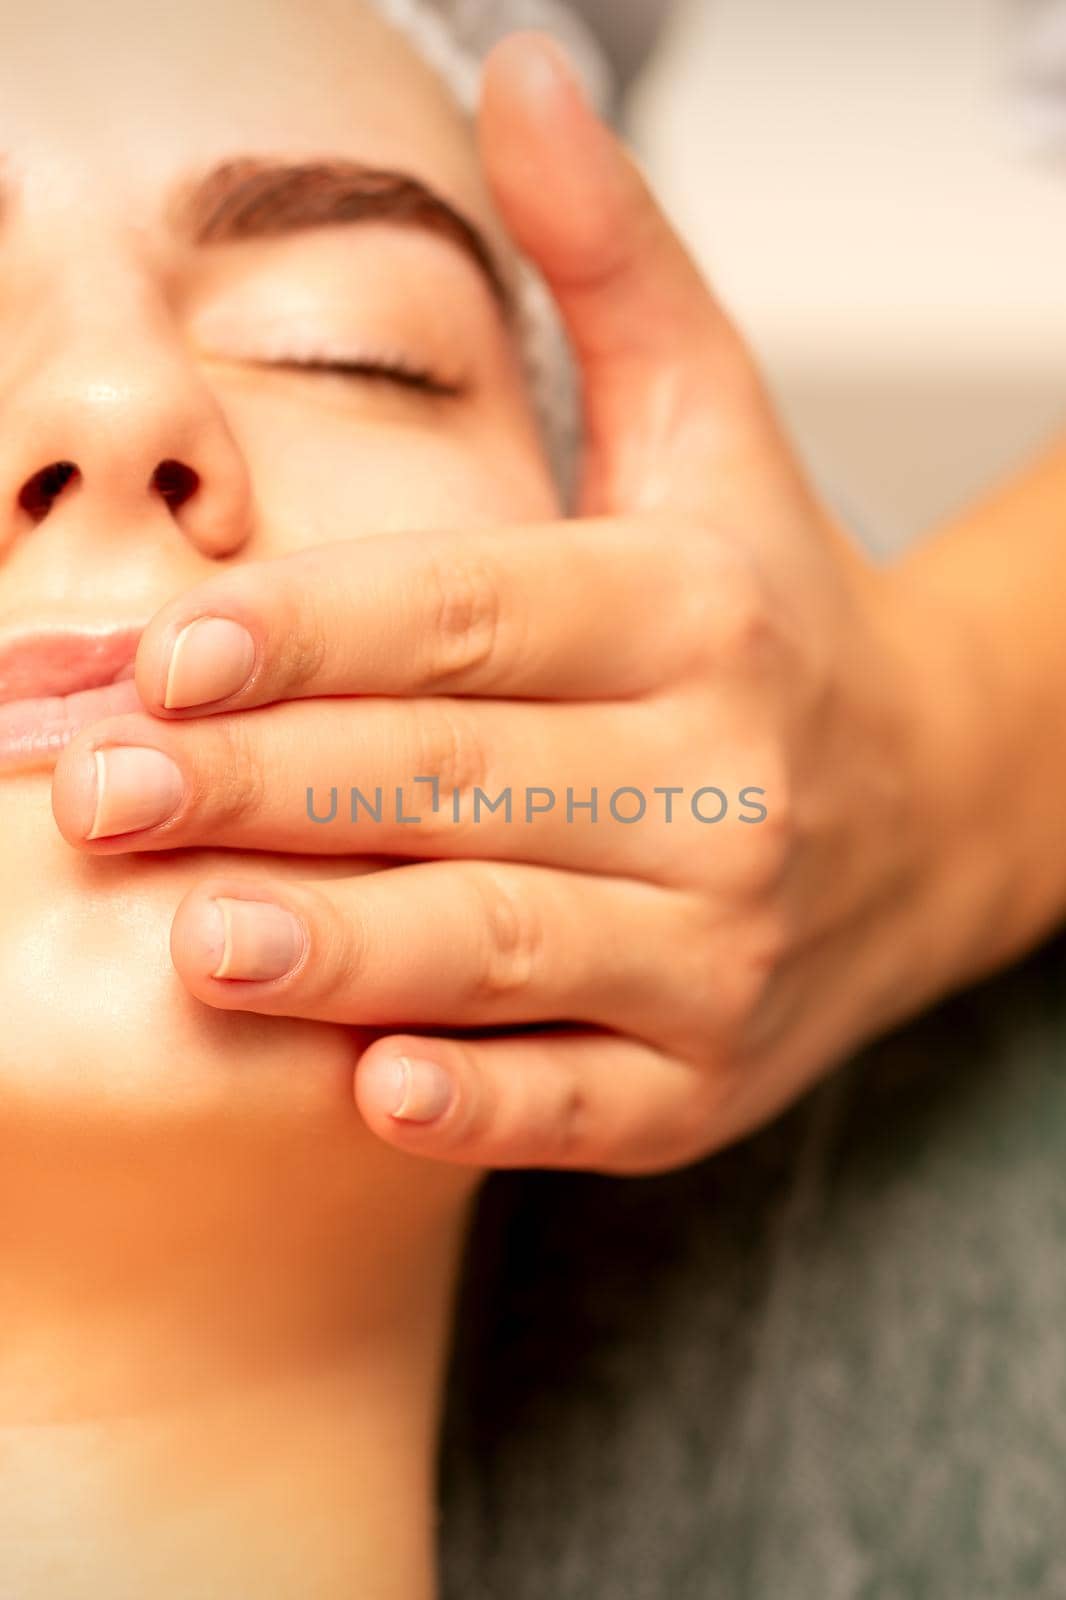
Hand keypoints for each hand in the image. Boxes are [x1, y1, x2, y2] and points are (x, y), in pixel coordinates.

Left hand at [50, 35, 980, 1173]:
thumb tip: (524, 70)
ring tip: (196, 933)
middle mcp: (729, 781)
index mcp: (701, 612)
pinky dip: (488, 1104)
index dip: (320, 632)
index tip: (168, 649)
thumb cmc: (773, 616)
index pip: (481, 614)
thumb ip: (613, 267)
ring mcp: (729, 943)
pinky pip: (593, 1101)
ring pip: (515, 942)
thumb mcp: (710, 431)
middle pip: (466, 775)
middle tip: (103, 787)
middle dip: (273, 785)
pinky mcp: (713, 1073)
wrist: (935, 803)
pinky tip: (375, 1089)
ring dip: (352, 943)